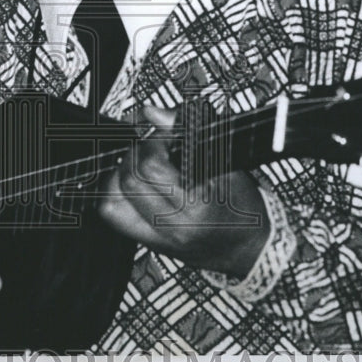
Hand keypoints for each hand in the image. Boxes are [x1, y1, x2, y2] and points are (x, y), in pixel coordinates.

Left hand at [97, 107, 269, 278]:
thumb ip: (187, 134)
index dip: (154, 141)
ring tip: (141, 166)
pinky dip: (117, 195)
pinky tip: (134, 185)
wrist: (249, 248)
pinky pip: (115, 217)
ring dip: (121, 175)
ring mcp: (159, 238)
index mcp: (197, 206)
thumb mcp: (226, 163)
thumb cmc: (243, 206)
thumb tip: (153, 113)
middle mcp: (174, 226)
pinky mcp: (149, 243)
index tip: (165, 135)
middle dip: (135, 154)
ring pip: (112, 201)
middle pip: (129, 180)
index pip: (152, 166)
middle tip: (153, 148)